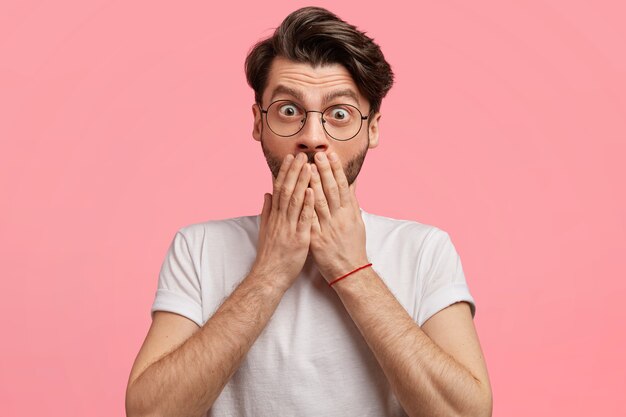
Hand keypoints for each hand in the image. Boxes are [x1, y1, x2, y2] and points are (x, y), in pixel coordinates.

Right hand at [252, 153, 314, 290]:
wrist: (269, 276)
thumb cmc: (270, 255)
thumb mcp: (265, 230)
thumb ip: (266, 211)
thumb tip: (266, 194)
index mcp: (274, 216)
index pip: (279, 189)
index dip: (285, 172)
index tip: (290, 158)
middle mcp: (280, 219)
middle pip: (287, 190)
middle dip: (294, 172)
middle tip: (301, 155)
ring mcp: (289, 228)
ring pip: (295, 201)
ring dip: (302, 182)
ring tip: (308, 166)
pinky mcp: (298, 239)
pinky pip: (303, 219)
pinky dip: (307, 205)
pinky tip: (312, 191)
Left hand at [309, 152, 368, 283]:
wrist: (350, 271)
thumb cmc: (353, 245)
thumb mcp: (357, 221)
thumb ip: (352, 200)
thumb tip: (352, 181)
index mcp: (349, 212)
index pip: (343, 186)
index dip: (336, 169)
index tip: (331, 154)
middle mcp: (340, 218)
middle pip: (332, 191)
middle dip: (324, 171)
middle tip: (317, 155)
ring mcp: (328, 229)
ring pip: (320, 203)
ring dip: (314, 184)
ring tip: (307, 168)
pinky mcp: (317, 240)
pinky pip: (310, 221)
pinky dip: (305, 208)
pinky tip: (300, 196)